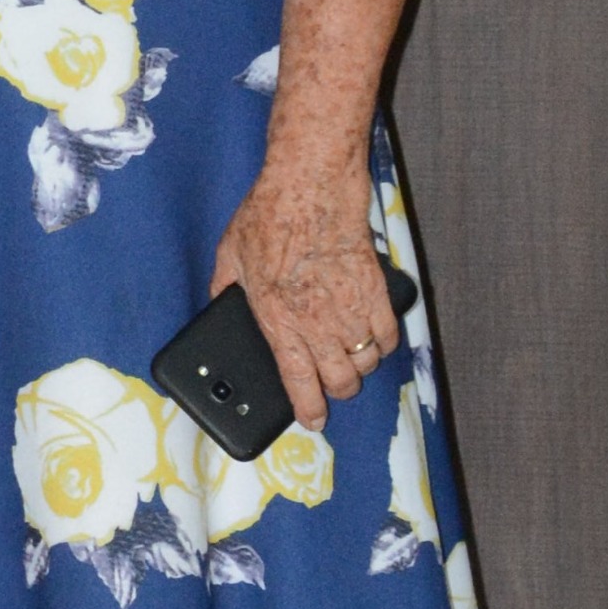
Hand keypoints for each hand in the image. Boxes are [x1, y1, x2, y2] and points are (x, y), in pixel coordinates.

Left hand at [211, 170, 394, 429]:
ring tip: (348, 355)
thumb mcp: (229, 254)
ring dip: (359, 365)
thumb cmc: (268, 216)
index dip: (309, 410)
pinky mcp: (376, 291)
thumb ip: (224, 286)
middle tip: (330, 382)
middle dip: (337, 390)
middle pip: (342, 381)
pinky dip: (382, 342)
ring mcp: (351, 309)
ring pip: (367, 362)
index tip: (313, 420)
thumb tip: (219, 302)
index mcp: (278, 320)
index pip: (299, 383)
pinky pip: (388, 335)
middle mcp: (318, 323)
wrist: (311, 187)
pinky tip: (370, 334)